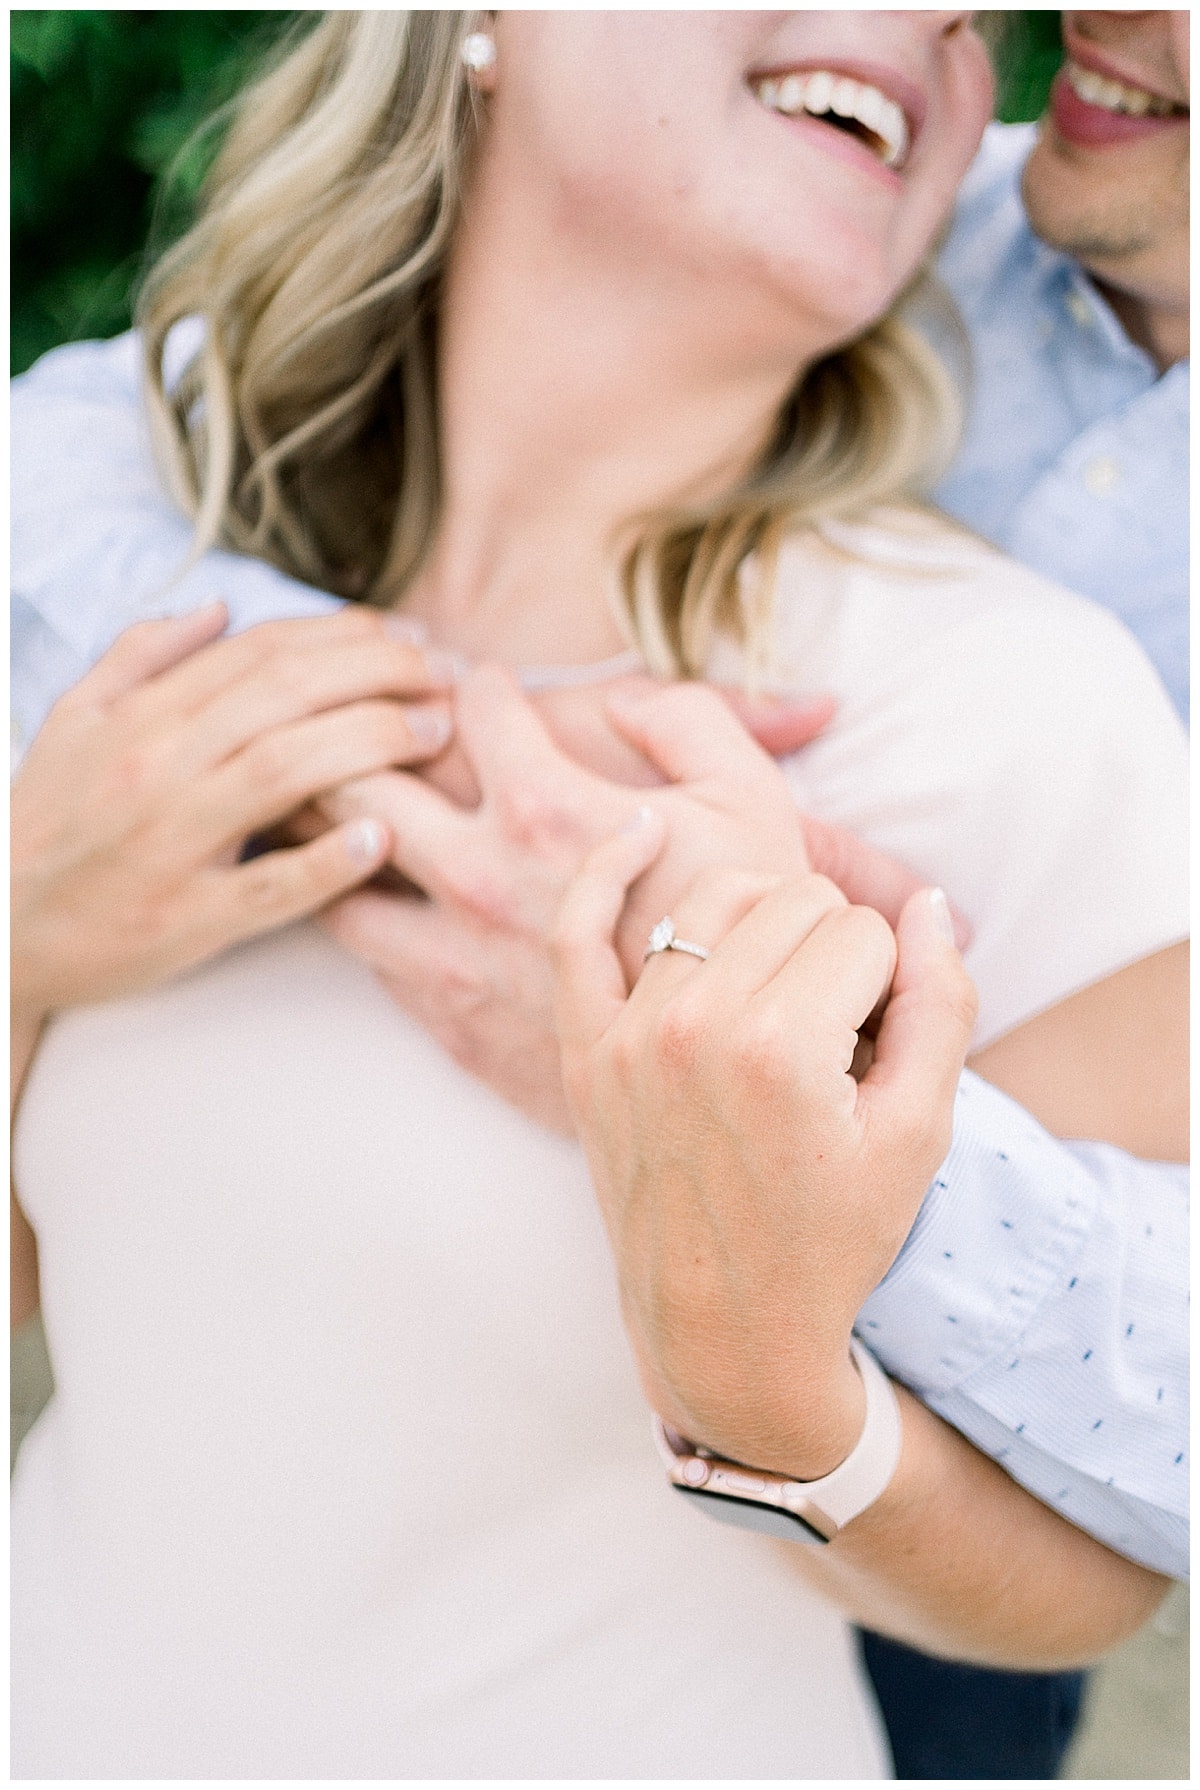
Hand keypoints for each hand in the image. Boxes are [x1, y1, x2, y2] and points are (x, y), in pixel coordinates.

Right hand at [11, 601, 454, 1030]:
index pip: (260, 653)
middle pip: (288, 695)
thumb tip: (217, 608)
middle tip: (446, 675)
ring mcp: (173, 843)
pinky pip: (267, 887)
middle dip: (380, 673)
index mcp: (141, 716)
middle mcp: (158, 766)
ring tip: (436, 735)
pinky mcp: (186, 918)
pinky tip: (384, 840)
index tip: (407, 636)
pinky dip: (328, 863)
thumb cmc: (48, 823)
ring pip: (285, 770)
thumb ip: (143, 656)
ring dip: (373, 743)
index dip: (345, 636)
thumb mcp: (74, 721)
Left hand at [323, 666, 966, 1131]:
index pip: (477, 704)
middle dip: (356, 730)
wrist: (731, 1114)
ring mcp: (447, 952)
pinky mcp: (441, 1018)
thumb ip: (700, 721)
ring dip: (329, 821)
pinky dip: (352, 905)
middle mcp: (479, 875)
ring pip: (335, 864)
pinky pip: (361, 949)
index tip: (473, 679)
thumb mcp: (757, 808)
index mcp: (553, 809)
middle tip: (372, 719)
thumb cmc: (757, 960)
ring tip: (334, 793)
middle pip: (364, 768)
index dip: (475, 680)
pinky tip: (369, 886)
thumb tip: (631, 688)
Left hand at [552, 818, 977, 1479]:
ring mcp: (627, 1033)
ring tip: (783, 984)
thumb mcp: (921, 1131)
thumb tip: (923, 903)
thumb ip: (942, 1002)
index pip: (862, 931)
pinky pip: (579, 929)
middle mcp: (693, 1025)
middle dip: (835, 951)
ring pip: (715, 895)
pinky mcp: (584, 1049)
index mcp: (782, 1047)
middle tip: (836, 1032)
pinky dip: (606, 869)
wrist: (725, 1330)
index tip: (876, 1050)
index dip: (890, 984)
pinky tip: (642, 829)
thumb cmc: (832, 1237)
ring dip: (763, 920)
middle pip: (796, 901)